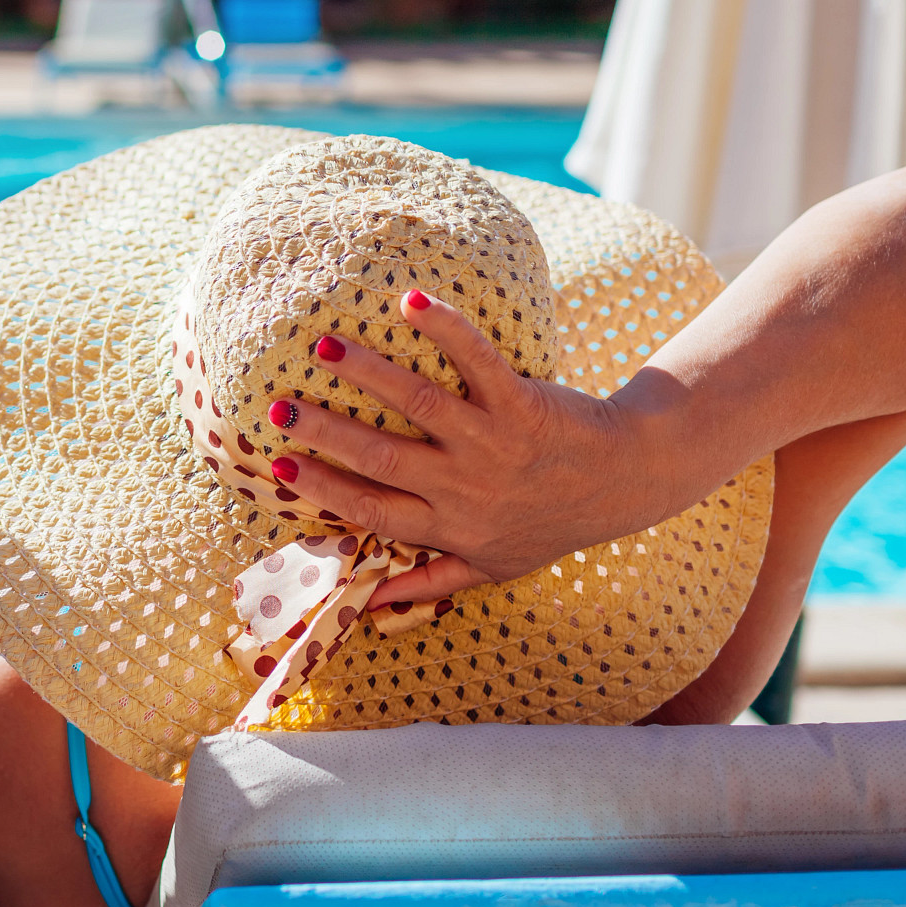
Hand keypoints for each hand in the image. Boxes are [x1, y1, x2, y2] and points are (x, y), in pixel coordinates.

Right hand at [266, 290, 671, 607]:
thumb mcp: (492, 566)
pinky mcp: (521, 402)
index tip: (277, 466)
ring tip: (324, 347)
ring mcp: (492, 442)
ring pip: (420, 405)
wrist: (628, 481)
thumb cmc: (551, 522)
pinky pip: (480, 361)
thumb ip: (429, 581)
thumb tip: (368, 605)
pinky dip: (447, 330)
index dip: (324, 490)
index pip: (372, 510)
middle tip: (277, 406)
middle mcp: (464, 486)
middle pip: (382, 458)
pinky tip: (410, 301)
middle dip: (325, 432)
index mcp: (448, 526)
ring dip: (369, 374)